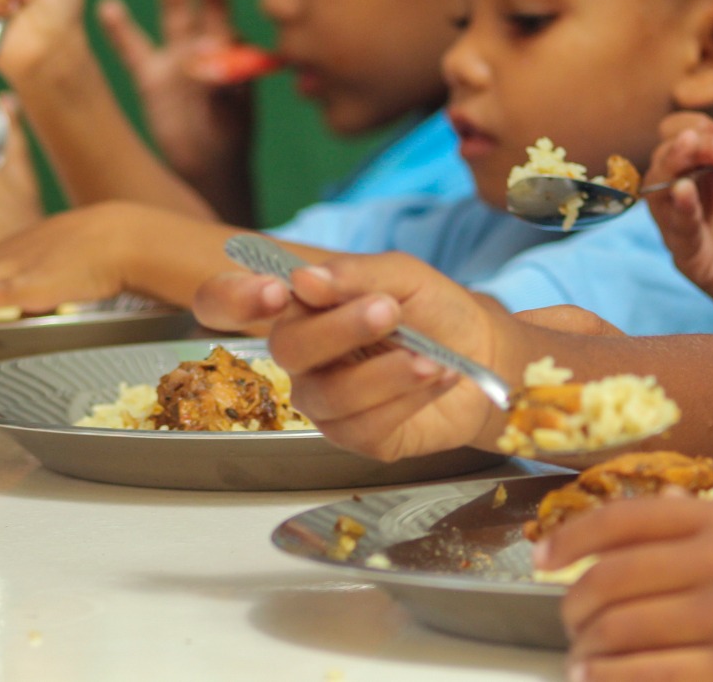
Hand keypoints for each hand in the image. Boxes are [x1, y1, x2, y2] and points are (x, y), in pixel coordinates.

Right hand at [97, 0, 254, 190]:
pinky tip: (107, 7)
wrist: (207, 168)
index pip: (223, 21)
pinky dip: (120, 30)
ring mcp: (176, 60)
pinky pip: (132, 50)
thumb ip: (219, 86)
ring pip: (172, 18)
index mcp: (229, 57)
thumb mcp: (229, 116)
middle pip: (197, 10)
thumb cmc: (228, 140)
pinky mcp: (151, 77)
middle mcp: (204, 50)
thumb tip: (206, 55)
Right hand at [194, 251, 512, 460]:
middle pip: (285, 348)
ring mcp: (325, 400)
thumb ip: (354, 275)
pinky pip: (362, 425)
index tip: (273, 291)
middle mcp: (302, 356)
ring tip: (431, 357)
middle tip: (389, 311)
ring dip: (383, 372)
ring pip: (326, 394)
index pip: (226, 303)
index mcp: (299, 307)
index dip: (231, 298)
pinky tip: (439, 376)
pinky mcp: (356, 437)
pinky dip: (406, 397)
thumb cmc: (435, 310)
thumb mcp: (403, 275)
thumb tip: (304, 279)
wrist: (486, 354)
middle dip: (338, 329)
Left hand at [539, 494, 712, 681]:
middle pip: (607, 582)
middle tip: (570, 626)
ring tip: (583, 665)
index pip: (618, 520)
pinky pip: (657, 677)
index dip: (568, 538)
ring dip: (589, 654)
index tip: (544, 558)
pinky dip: (620, 681)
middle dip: (574, 608)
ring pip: (622, 635)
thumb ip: (711, 534)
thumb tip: (642, 546)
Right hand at [645, 78, 712, 346]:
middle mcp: (692, 194)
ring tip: (696, 151)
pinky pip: (674, 228)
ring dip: (673, 164)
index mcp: (711, 171)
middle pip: (664, 157)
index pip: (682, 136)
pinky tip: (686, 191)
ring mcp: (687, 225)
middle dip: (687, 142)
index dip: (698, 128)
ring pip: (657, 188)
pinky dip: (676, 207)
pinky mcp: (690, 255)